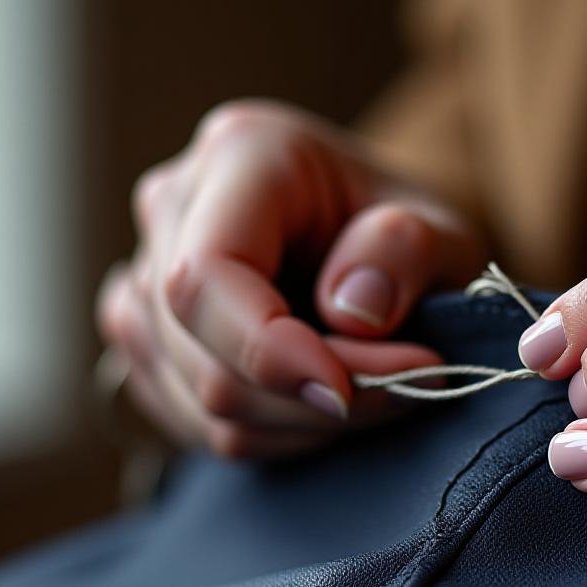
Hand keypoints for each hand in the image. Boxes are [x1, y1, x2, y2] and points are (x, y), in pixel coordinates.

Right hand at [96, 100, 485, 457]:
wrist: (375, 244)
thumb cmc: (405, 234)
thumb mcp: (441, 229)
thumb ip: (407, 253)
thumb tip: (354, 311)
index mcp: (243, 153)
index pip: (207, 271)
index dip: (267, 350)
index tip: (345, 392)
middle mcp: (174, 205)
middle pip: (200, 349)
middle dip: (307, 397)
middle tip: (406, 390)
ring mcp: (146, 274)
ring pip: (198, 397)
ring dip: (298, 423)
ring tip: (374, 393)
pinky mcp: (145, 337)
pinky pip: (193, 420)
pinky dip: (270, 433)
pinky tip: (321, 405)